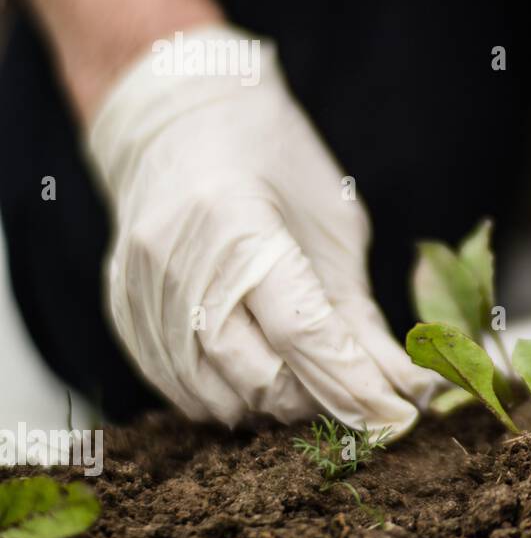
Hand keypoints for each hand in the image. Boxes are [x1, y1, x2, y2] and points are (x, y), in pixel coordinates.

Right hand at [87, 25, 429, 433]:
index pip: (302, 334)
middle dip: (319, 401)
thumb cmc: (274, 163)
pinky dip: (228, 397)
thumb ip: (356, 310)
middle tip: (357, 393)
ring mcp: (143, 291)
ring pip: (216, 396)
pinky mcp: (125, 312)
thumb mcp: (334, 225)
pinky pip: (178, 387)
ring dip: (275, 407)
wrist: (181, 120)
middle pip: (256, 376)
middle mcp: (179, 263)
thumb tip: (398, 386)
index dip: (354, 385)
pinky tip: (262, 377)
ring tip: (311, 384)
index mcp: (238, 224)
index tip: (395, 417)